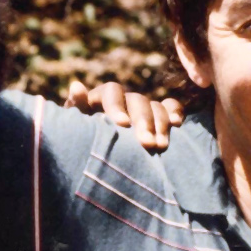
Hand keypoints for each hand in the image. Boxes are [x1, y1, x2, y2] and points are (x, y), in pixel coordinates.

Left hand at [64, 80, 183, 149]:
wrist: (94, 164)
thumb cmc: (79, 145)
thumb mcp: (73, 129)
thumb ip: (76, 109)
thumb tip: (76, 86)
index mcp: (100, 99)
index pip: (112, 92)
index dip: (117, 106)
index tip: (122, 125)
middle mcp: (123, 101)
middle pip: (138, 100)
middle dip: (144, 121)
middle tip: (147, 144)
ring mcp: (141, 109)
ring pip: (155, 106)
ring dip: (160, 124)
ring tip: (161, 146)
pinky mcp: (157, 118)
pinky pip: (170, 108)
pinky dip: (175, 112)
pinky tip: (177, 125)